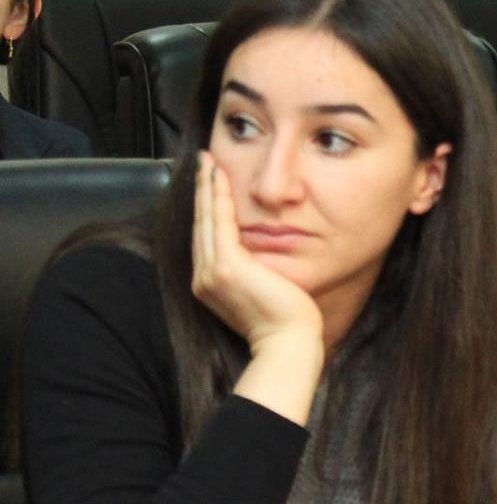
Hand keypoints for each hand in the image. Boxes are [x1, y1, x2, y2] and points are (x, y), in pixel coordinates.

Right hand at [192, 152, 323, 349]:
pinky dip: (217, 198)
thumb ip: (254, 268)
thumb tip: (261, 250)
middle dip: (202, 190)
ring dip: (206, 187)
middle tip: (204, 162)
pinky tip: (219, 178)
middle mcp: (204, 276)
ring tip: (208, 163)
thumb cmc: (284, 319)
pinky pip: (219, 223)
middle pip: (201, 222)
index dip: (206, 207)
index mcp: (211, 282)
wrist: (288, 341)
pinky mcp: (226, 267)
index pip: (207, 236)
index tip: (209, 183)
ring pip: (206, 219)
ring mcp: (212, 272)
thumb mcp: (263, 288)